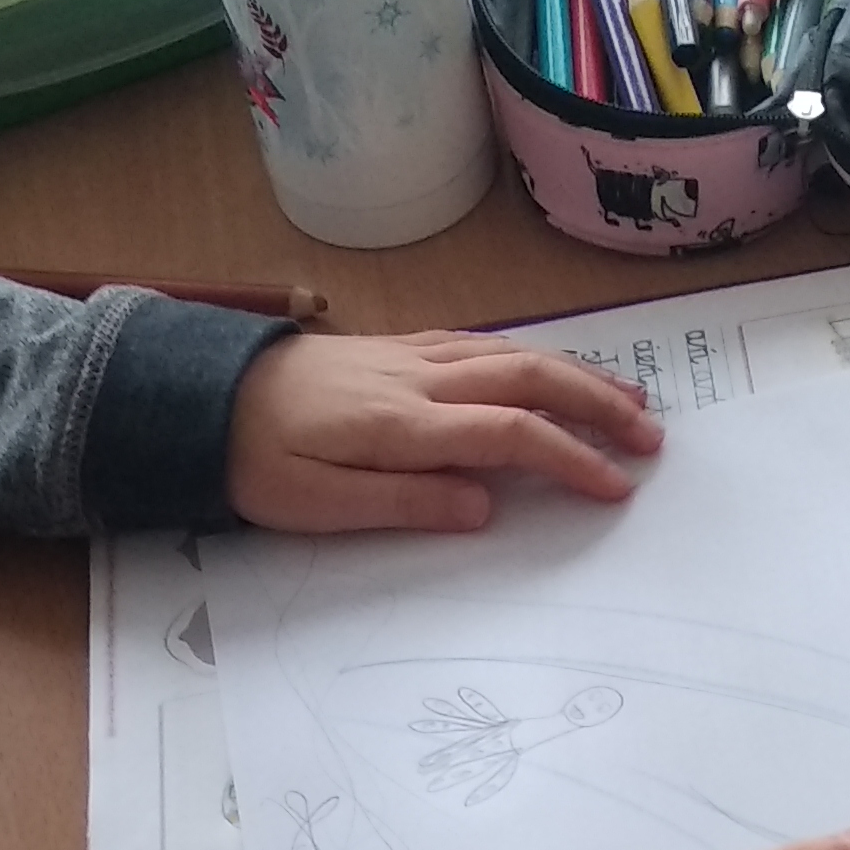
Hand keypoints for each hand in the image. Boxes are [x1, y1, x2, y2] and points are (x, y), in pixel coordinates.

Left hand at [228, 332, 660, 533]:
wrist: (198, 394)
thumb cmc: (253, 459)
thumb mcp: (316, 503)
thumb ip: (404, 502)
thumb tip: (485, 507)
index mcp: (401, 422)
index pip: (509, 434)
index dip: (570, 459)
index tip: (615, 488)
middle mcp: (417, 378)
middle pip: (529, 378)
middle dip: (598, 406)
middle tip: (651, 439)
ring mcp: (411, 355)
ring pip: (513, 353)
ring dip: (578, 376)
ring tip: (629, 402)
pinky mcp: (400, 347)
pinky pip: (484, 342)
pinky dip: (535, 356)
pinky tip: (555, 370)